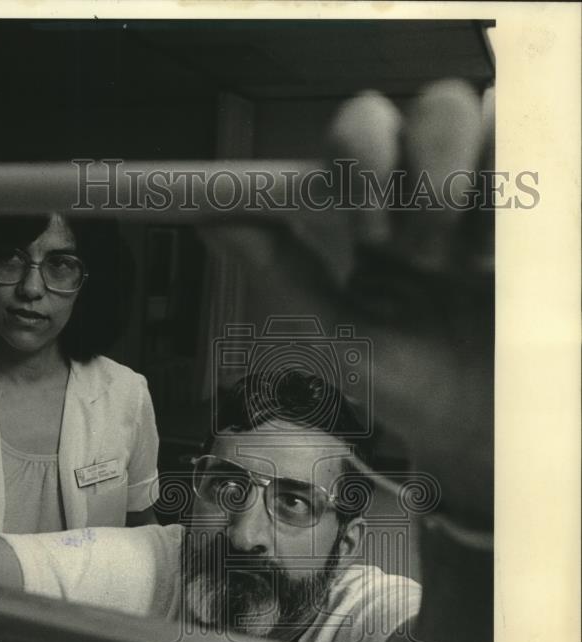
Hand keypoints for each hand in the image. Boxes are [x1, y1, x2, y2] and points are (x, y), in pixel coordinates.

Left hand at [201, 80, 494, 529]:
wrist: (478, 427)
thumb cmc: (406, 382)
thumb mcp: (338, 331)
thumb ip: (282, 272)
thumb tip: (213, 219)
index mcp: (378, 212)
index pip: (363, 135)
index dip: (360, 156)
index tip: (364, 225)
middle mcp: (434, 190)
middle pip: (430, 108)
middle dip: (422, 166)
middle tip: (415, 249)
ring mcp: (491, 198)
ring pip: (481, 118)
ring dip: (461, 180)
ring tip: (459, 261)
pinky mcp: (535, 214)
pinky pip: (532, 156)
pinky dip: (509, 194)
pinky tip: (496, 258)